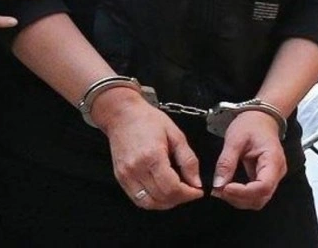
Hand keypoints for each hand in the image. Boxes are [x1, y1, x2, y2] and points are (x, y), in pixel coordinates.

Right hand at [93, 88, 203, 209]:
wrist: (121, 115)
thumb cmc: (147, 120)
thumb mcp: (175, 135)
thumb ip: (188, 160)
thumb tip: (196, 182)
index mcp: (152, 156)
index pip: (173, 188)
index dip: (189, 194)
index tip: (197, 191)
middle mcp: (136, 168)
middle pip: (162, 198)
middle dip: (180, 199)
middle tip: (189, 191)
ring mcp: (126, 174)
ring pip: (149, 203)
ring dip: (166, 203)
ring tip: (175, 193)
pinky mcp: (120, 177)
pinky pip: (138, 199)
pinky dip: (152, 201)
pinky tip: (160, 192)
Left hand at [211, 110, 286, 209]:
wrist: (260, 118)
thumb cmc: (250, 125)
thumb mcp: (234, 140)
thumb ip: (226, 162)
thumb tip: (218, 184)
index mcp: (273, 161)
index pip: (263, 186)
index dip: (243, 192)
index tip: (224, 188)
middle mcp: (276, 173)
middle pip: (261, 197)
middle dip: (238, 198)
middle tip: (217, 191)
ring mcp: (272, 177)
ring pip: (258, 199)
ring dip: (238, 199)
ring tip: (219, 190)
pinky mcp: (264, 178)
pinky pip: (254, 193)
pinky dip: (240, 195)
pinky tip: (225, 188)